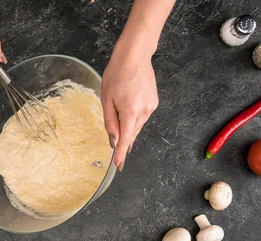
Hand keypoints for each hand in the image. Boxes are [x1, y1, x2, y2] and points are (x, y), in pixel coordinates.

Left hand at [101, 46, 158, 169]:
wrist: (134, 56)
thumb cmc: (117, 74)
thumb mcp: (106, 99)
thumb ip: (110, 122)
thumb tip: (114, 140)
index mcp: (130, 111)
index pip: (125, 138)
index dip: (121, 153)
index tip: (118, 165)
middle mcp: (144, 111)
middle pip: (132, 134)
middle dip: (124, 141)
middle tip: (116, 148)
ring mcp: (151, 107)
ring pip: (137, 126)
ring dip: (128, 128)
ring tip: (119, 115)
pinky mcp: (154, 102)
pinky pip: (142, 117)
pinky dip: (134, 119)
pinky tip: (128, 108)